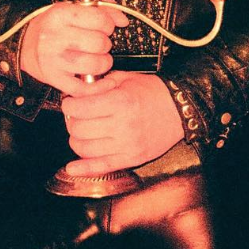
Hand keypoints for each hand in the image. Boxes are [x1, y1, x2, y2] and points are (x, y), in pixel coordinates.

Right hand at [19, 1, 127, 95]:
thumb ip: (100, 10)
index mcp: (60, 15)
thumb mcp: (71, 10)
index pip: (99, 19)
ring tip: (98, 59)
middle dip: (106, 44)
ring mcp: (53, 59)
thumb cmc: (54, 26)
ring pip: (94, 65)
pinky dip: (97, 87)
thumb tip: (123, 19)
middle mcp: (55, 37)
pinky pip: (83, 89)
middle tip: (99, 44)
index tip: (104, 27)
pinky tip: (100, 79)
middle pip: (99, 43)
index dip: (108, 24)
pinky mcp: (54, 79)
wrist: (24, 44)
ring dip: (104, 63)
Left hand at [61, 71, 183, 174]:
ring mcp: (127, 146)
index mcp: (120, 102)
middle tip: (75, 116)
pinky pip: (102, 167)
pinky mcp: (132, 159)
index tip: (69, 103)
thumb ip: (100, 84)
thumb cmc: (152, 92)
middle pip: (79, 129)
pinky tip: (72, 167)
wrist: (179, 109)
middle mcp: (122, 126)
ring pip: (85, 149)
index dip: (69, 105)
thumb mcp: (125, 79)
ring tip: (81, 131)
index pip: (80, 109)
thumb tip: (77, 91)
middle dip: (71, 121)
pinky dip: (84, 168)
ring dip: (76, 140)